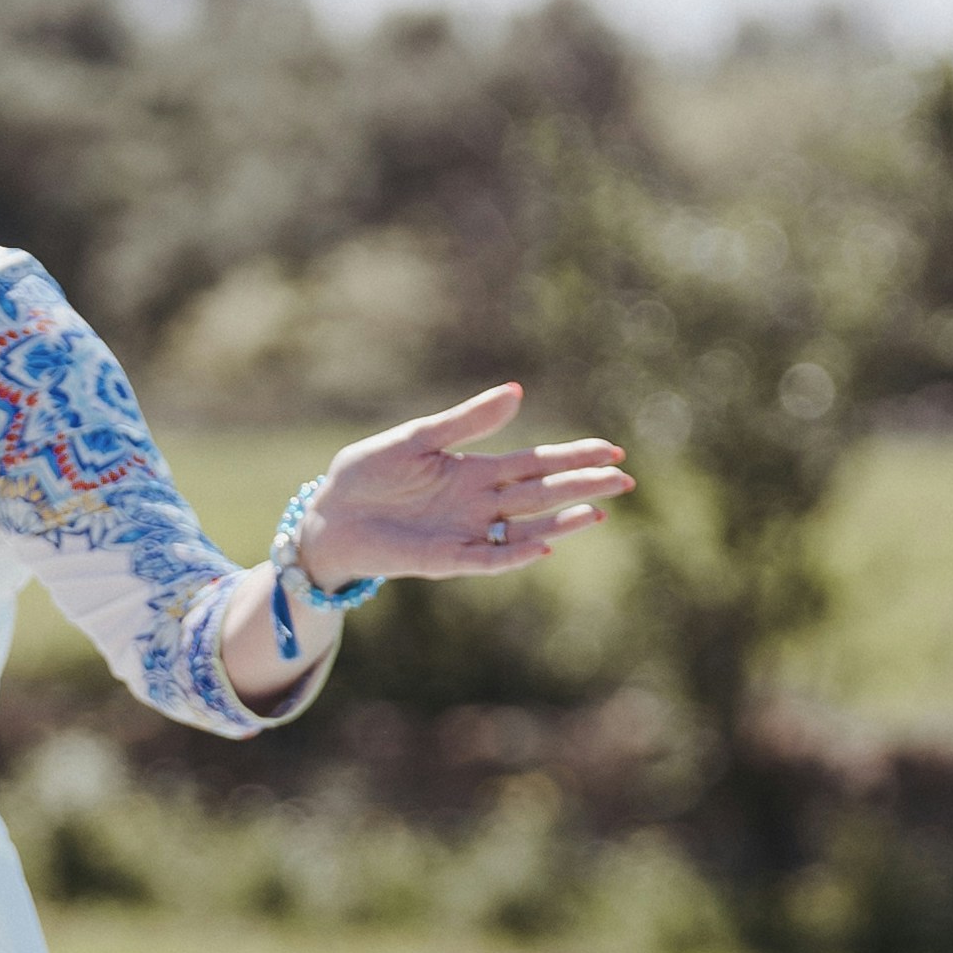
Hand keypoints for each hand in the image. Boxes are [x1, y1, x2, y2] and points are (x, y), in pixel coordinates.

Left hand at [302, 383, 631, 591]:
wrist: (328, 515)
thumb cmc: (368, 475)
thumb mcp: (417, 439)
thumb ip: (466, 421)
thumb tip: (516, 392)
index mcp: (476, 472)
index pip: (536, 463)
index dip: (573, 456)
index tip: (611, 449)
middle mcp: (480, 504)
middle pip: (542, 494)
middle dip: (582, 485)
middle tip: (623, 477)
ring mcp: (466, 532)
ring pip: (525, 528)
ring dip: (561, 521)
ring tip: (597, 512)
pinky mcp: (445, 558)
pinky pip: (488, 559)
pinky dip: (515, 553)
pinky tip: (542, 543)